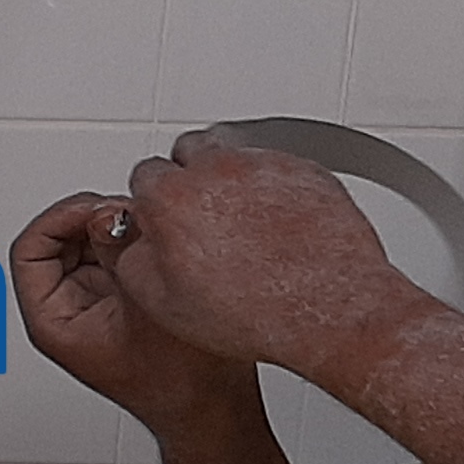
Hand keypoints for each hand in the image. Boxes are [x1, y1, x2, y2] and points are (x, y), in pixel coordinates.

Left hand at [7, 190, 256, 430]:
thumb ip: (120, 255)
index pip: (29, 251)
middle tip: (133, 214)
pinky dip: (134, 239)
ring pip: (88, 240)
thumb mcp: (149, 307)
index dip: (59, 219)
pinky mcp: (120, 296)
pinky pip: (115, 252)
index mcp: (54, 322)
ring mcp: (94, 301)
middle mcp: (68, 309)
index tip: (98, 209)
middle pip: (57, 239)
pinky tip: (163, 243)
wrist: (215, 410)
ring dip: (117, 225)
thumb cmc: (183, 383)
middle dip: (93, 217)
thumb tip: (103, 212)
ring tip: (154, 229)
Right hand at [112, 130, 437, 376]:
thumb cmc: (256, 310)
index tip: (165, 222)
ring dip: (231, 179)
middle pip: (189, 152)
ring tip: (242, 224)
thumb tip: (136, 245)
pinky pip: (279, 167)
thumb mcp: (163, 304)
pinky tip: (278, 227)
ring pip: (234, 155)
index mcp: (172, 196)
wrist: (331, 311)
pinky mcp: (305, 169)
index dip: (153, 203)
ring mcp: (264, 165)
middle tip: (202, 219)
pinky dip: (274, 188)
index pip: (145, 175)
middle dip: (191, 179)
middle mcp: (216, 169)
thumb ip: (133, 260)